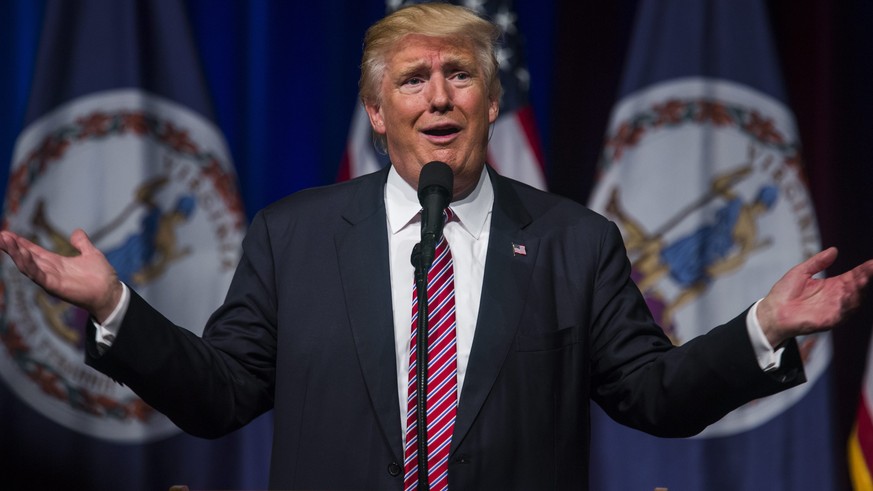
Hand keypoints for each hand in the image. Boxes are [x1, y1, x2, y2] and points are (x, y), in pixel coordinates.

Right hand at [0, 228, 122, 322]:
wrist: (111, 293)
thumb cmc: (101, 276)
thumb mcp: (90, 254)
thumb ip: (82, 243)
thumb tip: (77, 232)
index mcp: (56, 263)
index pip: (34, 251)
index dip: (20, 243)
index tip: (7, 234)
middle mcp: (50, 271)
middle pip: (26, 258)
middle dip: (12, 247)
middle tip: (0, 235)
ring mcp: (51, 279)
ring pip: (28, 266)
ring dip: (16, 254)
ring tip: (5, 240)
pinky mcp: (55, 286)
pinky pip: (38, 275)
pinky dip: (29, 265)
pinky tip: (22, 254)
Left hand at [758, 247, 872, 346]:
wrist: (772, 312)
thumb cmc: (784, 293)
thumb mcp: (801, 272)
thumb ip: (818, 262)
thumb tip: (834, 250)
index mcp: (833, 285)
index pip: (853, 276)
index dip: (864, 270)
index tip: (872, 262)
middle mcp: (837, 297)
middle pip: (857, 287)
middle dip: (865, 278)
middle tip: (869, 270)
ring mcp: (835, 309)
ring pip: (854, 300)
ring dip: (859, 290)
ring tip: (862, 279)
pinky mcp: (829, 320)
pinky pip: (843, 313)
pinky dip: (847, 304)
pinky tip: (849, 294)